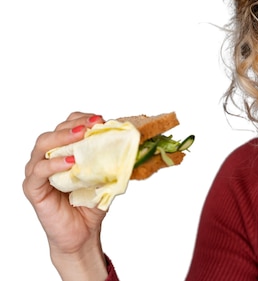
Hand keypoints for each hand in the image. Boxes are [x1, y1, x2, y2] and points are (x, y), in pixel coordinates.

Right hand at [23, 112, 108, 277]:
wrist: (83, 232)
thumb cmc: (91, 202)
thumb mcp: (106, 175)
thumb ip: (112, 158)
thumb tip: (131, 141)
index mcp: (64, 150)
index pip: (68, 125)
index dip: (82, 119)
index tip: (101, 119)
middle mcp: (48, 158)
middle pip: (54, 132)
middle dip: (73, 125)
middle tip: (91, 125)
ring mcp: (37, 172)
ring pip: (42, 146)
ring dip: (62, 138)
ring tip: (81, 137)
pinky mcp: (33, 188)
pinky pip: (38, 171)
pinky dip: (53, 164)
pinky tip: (69, 162)